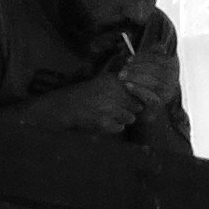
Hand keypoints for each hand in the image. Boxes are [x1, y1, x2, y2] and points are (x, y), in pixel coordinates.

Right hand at [24, 75, 140, 136]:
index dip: (138, 97)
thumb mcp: (102, 81)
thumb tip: (142, 86)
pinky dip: (114, 127)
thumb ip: (121, 82)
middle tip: (120, 109)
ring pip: (130, 117)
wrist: (66, 106)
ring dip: (123, 118)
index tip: (133, 100)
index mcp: (113, 80)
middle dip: (131, 109)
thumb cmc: (85, 94)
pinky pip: (120, 128)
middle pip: (137, 105)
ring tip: (111, 115)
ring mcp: (109, 109)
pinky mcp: (104, 123)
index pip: (138, 90)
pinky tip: (106, 122)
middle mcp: (113, 93)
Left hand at [118, 44, 181, 111]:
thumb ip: (153, 55)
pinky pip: (149, 96)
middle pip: (156, 70)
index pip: (160, 59)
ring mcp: (168, 92)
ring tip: (122, 76)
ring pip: (153, 82)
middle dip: (137, 68)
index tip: (129, 59)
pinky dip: (137, 89)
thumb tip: (159, 45)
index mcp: (173, 66)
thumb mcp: (149, 66)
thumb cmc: (147, 81)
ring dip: (135, 77)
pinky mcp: (161, 104)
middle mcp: (174, 79)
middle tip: (123, 69)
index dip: (143, 58)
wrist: (148, 106)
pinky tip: (127, 85)